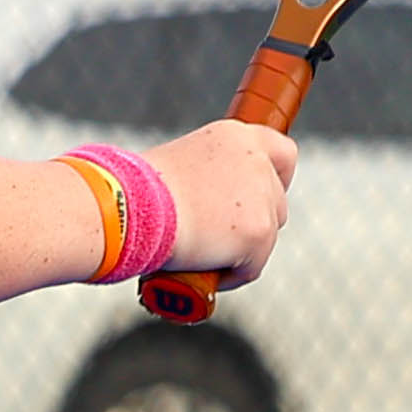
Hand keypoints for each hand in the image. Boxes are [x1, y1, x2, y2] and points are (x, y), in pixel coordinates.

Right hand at [148, 120, 296, 288]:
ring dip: (239, 250)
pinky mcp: (260, 232)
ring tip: (200, 256)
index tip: (257, 198)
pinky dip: (228, 275)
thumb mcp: (177, 168)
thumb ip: (206, 179)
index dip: (275, 178)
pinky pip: (251, 266)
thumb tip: (209, 208)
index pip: (283, 153)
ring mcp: (262, 197)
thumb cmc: (134, 192)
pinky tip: (199, 270)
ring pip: (265, 237)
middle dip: (252, 222)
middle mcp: (256, 160)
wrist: (128, 207)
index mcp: (236, 137)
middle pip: (277, 202)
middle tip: (217, 238)